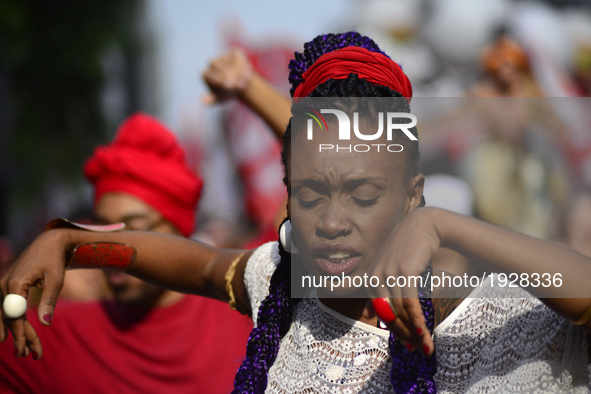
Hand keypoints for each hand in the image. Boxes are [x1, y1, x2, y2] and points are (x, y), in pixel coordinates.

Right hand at [0, 229, 67, 358]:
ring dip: (15, 333)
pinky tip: (11, 335)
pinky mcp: (6, 287)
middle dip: (19, 337)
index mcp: (14, 285)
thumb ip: (49, 300)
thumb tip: (45, 323)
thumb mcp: (56, 279)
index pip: (15, 316)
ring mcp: (2, 287)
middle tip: (28, 355)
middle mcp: (3, 286)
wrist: (48, 243)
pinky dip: (12, 322)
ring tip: (24, 350)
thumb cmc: (54, 260)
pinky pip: (6, 309)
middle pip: (9, 318)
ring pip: (6, 315)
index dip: (20, 334)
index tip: (26, 350)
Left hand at [202, 48, 253, 104]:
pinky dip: (243, 64)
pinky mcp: (233, 53)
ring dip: (239, 71)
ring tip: (246, 81)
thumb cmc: (227, 93)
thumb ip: (211, 100)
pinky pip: (237, 56)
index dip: (220, 80)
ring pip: (229, 61)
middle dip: (230, 75)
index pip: (210, 76)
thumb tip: (203, 102)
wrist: (240, 85)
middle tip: (241, 85)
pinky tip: (248, 71)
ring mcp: (223, 57)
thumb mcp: (219, 99)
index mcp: (206, 75)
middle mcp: (212, 64)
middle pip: (216, 65)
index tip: (230, 86)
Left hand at [370, 207, 441, 355]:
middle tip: (418, 350)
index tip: (407, 344)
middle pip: (388, 314)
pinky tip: (424, 332)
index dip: (394, 329)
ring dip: (414, 332)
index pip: (380, 310)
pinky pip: (410, 302)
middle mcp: (376, 275)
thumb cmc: (410, 248)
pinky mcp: (404, 271)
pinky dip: (417, 320)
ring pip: (400, 311)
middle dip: (404, 335)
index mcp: (370, 277)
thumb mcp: (393, 267)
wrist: (424, 225)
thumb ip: (385, 288)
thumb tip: (377, 314)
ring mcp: (388, 273)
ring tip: (426, 347)